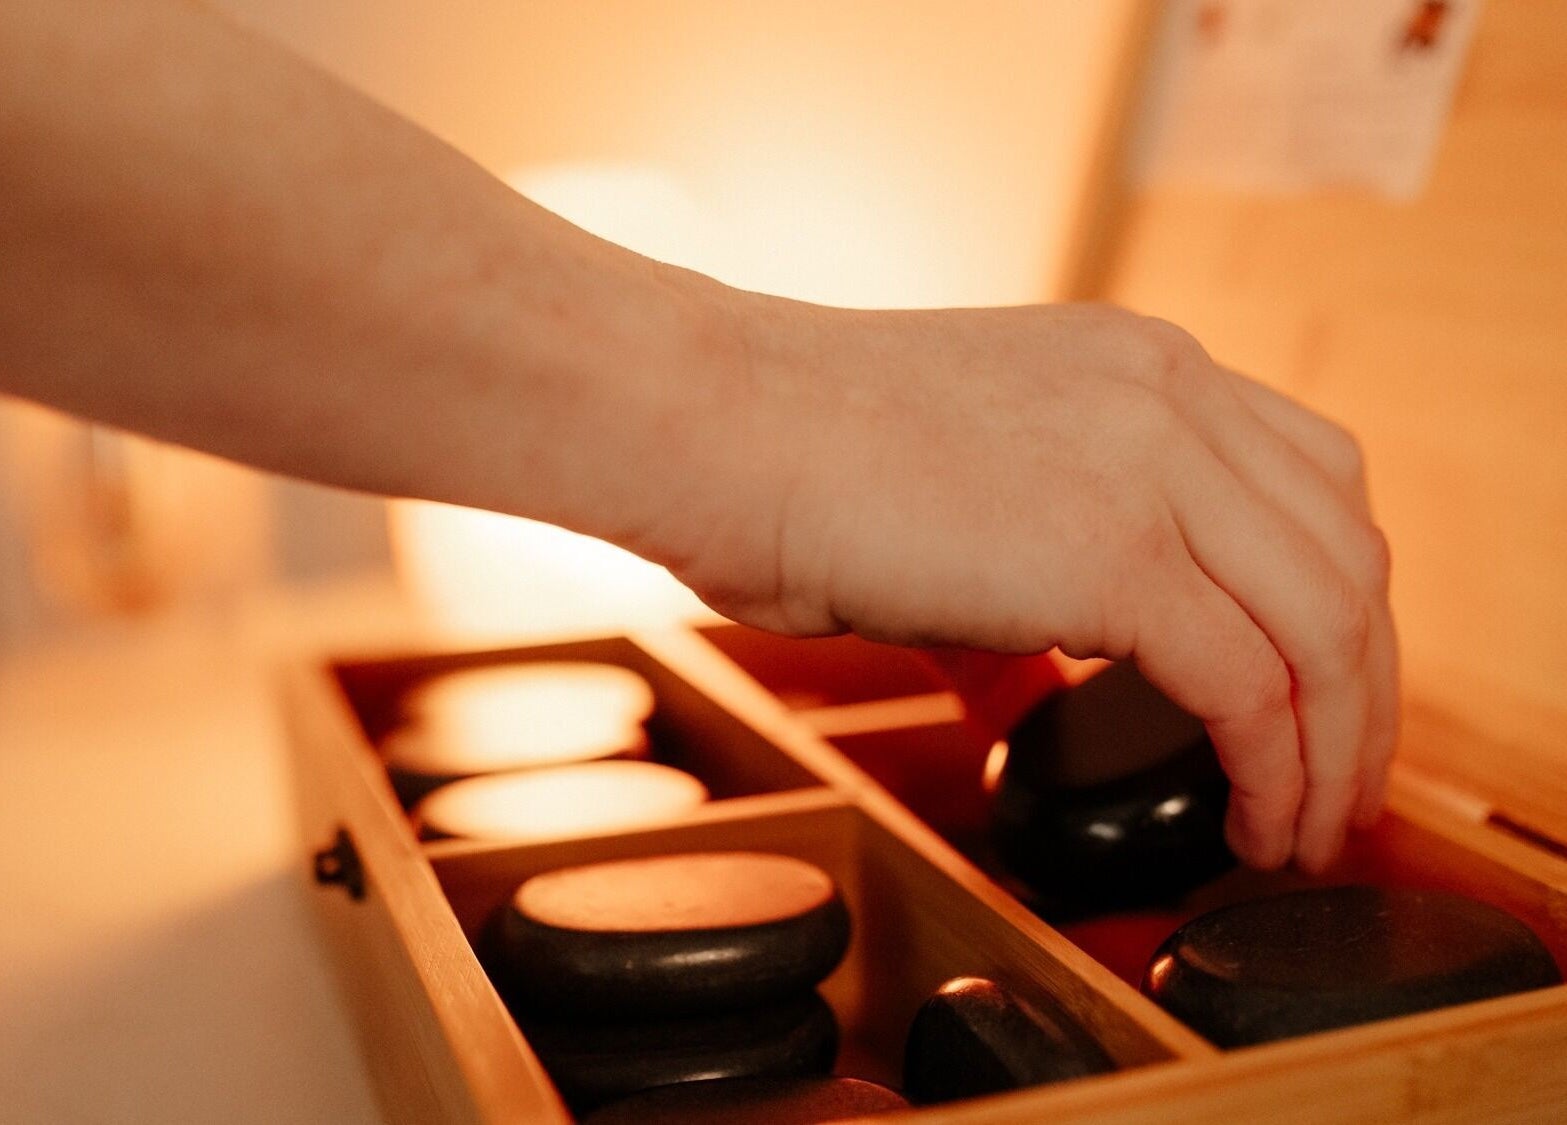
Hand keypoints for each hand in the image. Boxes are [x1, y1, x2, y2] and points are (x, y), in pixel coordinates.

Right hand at [671, 297, 1397, 873]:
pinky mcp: (1108, 551)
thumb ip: (1022, 592)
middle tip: (1343, 783)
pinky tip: (1255, 821)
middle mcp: (1170, 396)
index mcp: (1142, 369)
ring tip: (1311, 825)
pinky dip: (1276, 768)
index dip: (1338, 603)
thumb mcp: (952, 497)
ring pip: (1327, 623)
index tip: (1321, 693)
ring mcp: (1148, 464)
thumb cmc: (792, 453)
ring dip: (1340, 745)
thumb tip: (1032, 689)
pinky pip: (1251, 681)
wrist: (707, 420)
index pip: (1315, 483)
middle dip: (1367, 689)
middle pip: (1350, 552)